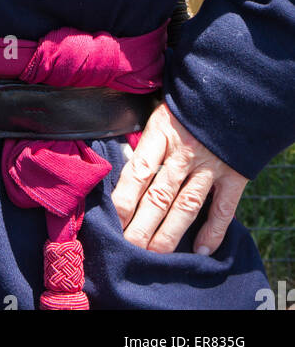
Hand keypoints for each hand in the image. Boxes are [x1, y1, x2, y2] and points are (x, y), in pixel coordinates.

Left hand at [111, 101, 247, 254]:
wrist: (231, 91)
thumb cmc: (186, 103)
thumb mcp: (158, 111)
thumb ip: (144, 141)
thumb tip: (121, 168)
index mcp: (161, 133)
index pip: (137, 172)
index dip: (123, 201)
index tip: (112, 223)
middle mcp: (184, 152)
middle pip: (159, 196)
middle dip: (141, 226)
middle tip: (128, 249)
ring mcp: (211, 165)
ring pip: (186, 206)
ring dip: (169, 234)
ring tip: (153, 255)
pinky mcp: (235, 175)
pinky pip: (223, 208)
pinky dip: (213, 231)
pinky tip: (201, 250)